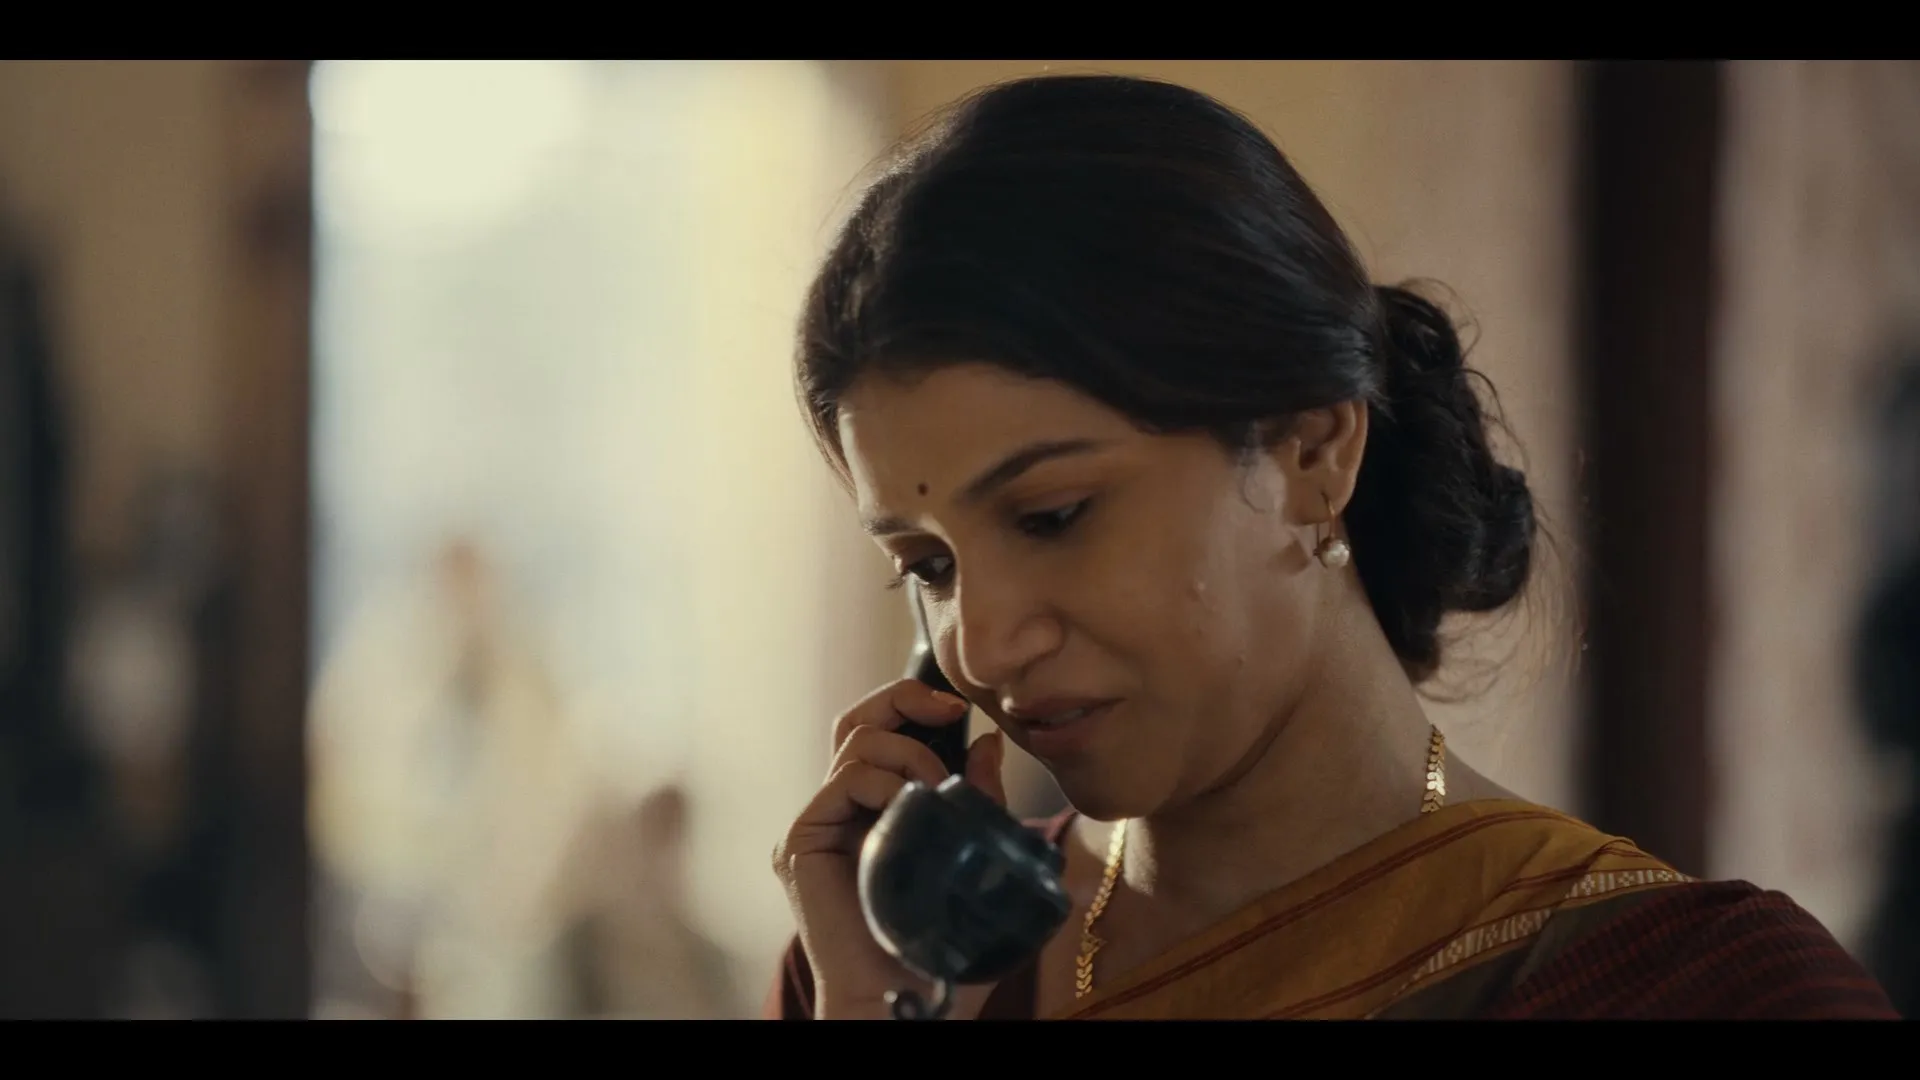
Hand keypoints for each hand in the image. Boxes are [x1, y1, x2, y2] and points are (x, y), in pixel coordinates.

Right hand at [771, 678, 1009, 1018]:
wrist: (905, 1003)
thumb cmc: (942, 946)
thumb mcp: (975, 856)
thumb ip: (978, 800)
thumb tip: (987, 744)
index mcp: (879, 810)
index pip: (884, 732)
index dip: (913, 702)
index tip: (960, 706)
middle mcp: (842, 811)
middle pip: (858, 721)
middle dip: (902, 697)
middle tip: (948, 708)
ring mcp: (820, 825)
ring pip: (854, 741)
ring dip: (907, 751)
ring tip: (936, 789)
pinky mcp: (800, 843)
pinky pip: (841, 781)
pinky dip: (882, 782)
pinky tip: (907, 809)